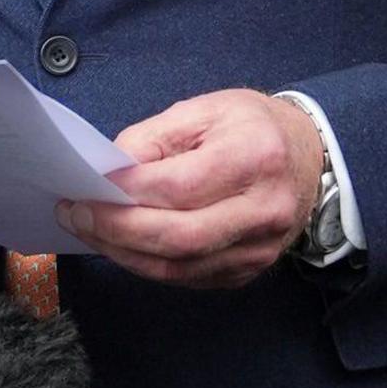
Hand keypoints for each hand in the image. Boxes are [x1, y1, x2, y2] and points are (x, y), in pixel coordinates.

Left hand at [60, 90, 323, 289]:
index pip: (179, 188)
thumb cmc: (251, 127)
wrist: (309, 158)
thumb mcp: (204, 109)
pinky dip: (149, 264)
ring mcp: (259, 248)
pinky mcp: (249, 270)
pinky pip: (188, 278)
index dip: (126, 194)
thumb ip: (153, 138)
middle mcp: (264, 209)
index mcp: (254, 157)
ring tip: (91, 232)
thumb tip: (108, 174)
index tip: (85, 189)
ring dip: (125, 254)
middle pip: (178, 237)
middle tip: (77, 217)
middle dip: (117, 231)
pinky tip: (124, 245)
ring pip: (179, 267)